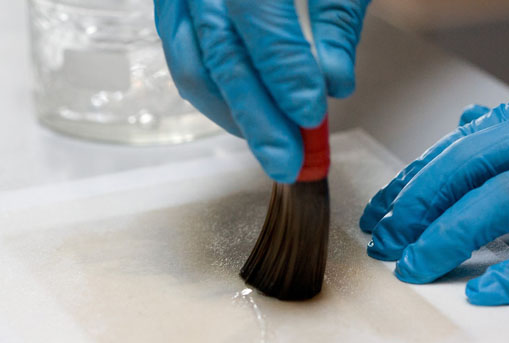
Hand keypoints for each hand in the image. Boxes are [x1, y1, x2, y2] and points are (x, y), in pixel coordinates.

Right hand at [154, 0, 368, 182]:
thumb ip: (336, 17)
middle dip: (258, 117)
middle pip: (220, 54)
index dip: (284, 72)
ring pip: (193, 68)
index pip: (257, 16)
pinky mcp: (172, 10)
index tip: (311, 115)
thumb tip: (334, 82)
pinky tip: (249, 118)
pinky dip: (217, 99)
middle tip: (291, 161)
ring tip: (276, 146)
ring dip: (235, 117)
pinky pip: (184, 63)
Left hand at [360, 82, 508, 304]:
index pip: (459, 148)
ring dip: (451, 236)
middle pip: (470, 167)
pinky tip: (486, 291)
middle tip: (387, 243)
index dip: (413, 183)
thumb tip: (461, 126)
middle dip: (419, 208)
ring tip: (417, 266)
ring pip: (505, 201)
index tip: (380, 212)